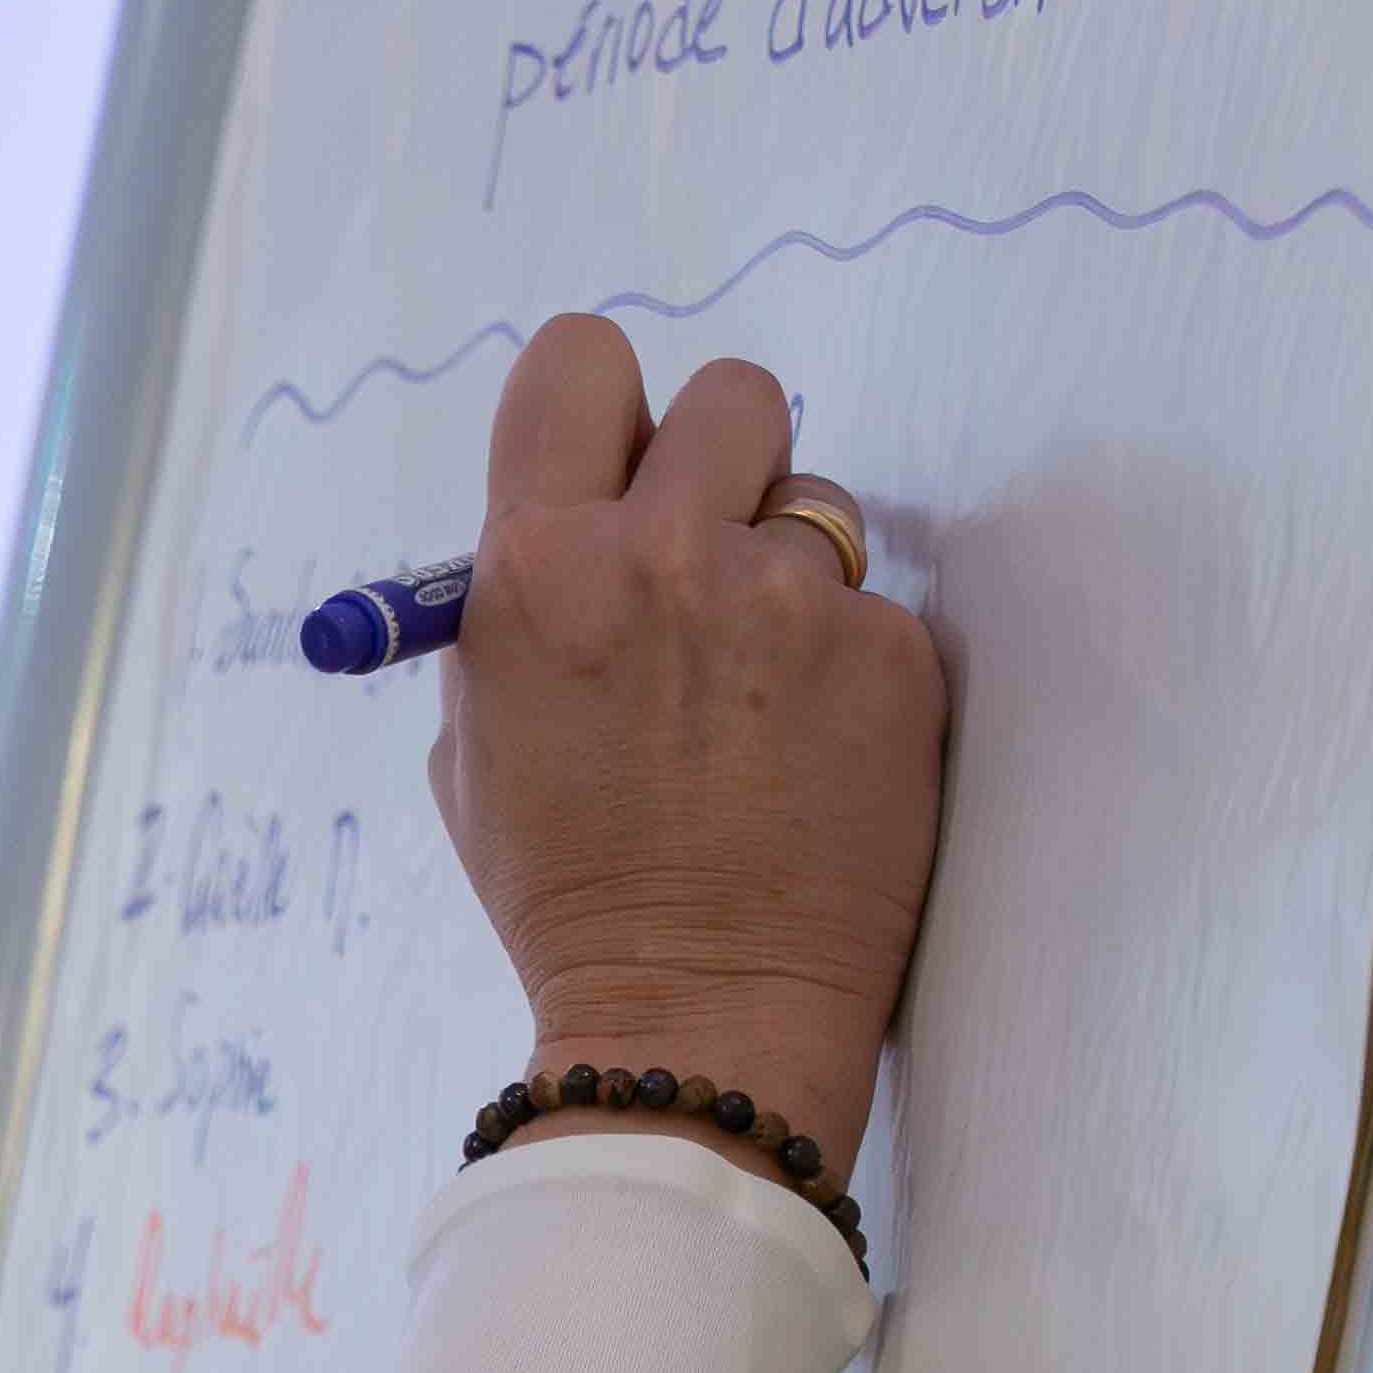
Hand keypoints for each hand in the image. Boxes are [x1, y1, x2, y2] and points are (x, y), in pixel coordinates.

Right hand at [426, 317, 951, 1169]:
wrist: (701, 1012)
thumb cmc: (571, 890)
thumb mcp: (481, 736)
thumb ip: (523, 603)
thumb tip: (578, 518)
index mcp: (539, 566)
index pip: (580, 359)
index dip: (606, 405)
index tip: (621, 458)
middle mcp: (665, 557)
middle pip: (729, 392)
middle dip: (722, 461)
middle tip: (712, 551)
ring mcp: (792, 603)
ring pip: (816, 500)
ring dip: (791, 569)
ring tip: (763, 689)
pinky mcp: (892, 657)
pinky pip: (872, 606)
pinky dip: (849, 665)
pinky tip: (815, 752)